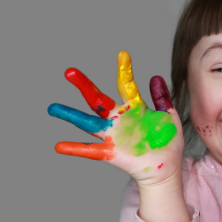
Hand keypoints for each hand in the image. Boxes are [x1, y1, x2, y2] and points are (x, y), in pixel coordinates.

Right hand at [47, 51, 184, 186]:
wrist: (166, 167)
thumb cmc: (167, 141)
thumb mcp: (168, 116)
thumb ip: (162, 98)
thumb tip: (156, 77)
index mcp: (134, 108)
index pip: (126, 85)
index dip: (125, 70)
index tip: (123, 54)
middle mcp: (119, 119)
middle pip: (98, 99)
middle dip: (85, 85)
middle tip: (69, 71)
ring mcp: (113, 135)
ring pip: (88, 123)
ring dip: (70, 115)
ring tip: (53, 108)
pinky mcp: (111, 152)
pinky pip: (90, 150)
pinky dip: (75, 148)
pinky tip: (59, 146)